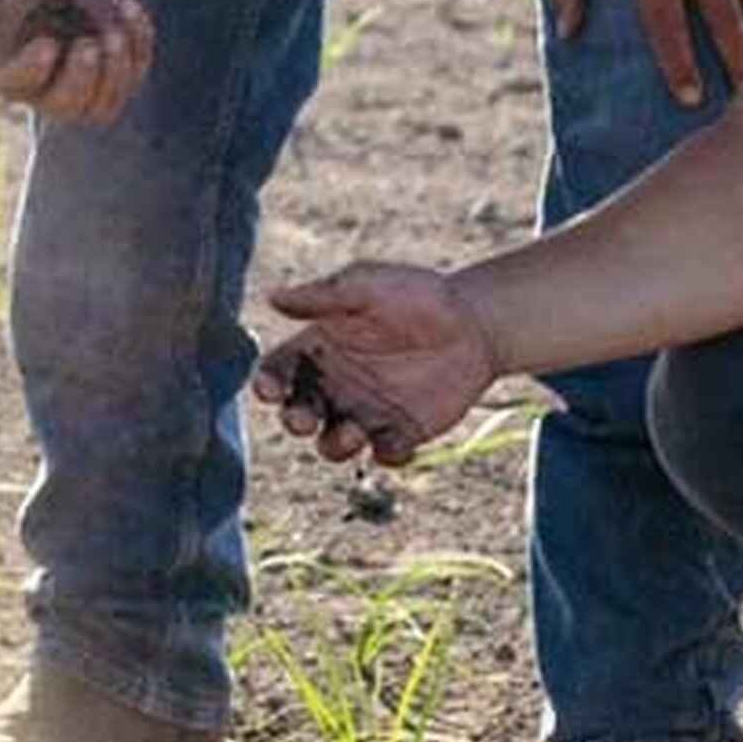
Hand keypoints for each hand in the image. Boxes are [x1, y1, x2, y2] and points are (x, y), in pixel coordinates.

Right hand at [0, 0, 152, 124]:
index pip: (12, 82)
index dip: (31, 70)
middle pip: (63, 107)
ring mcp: (76, 83)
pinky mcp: (108, 70)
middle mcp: (36, 86)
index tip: (48, 43)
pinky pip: (131, 75)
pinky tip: (129, 4)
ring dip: (119, 69)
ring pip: (103, 105)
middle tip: (92, 42)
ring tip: (120, 16)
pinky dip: (138, 44)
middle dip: (82, 79)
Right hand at [253, 264, 499, 466]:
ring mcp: (366, 411)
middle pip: (298, 413)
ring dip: (336, 445)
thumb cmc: (417, 294)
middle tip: (304, 419)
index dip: (267, 383)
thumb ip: (323, 296)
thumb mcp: (369, 286)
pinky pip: (384, 455)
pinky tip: (398, 442)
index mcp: (320, 346)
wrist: (475, 322)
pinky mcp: (401, 431)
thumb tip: (272, 296)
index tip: (269, 389)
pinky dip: (387, 456)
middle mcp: (336, 384)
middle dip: (295, 421)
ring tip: (355, 431)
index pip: (279, 370)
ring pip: (334, 444)